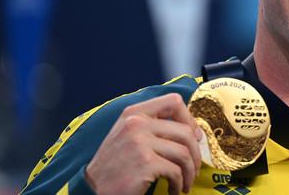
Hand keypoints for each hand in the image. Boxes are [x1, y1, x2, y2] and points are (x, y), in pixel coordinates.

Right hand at [85, 93, 202, 194]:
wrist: (92, 188)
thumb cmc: (115, 164)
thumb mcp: (128, 135)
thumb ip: (153, 126)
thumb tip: (192, 130)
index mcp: (134, 112)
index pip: (173, 101)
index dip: (189, 119)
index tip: (194, 136)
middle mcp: (136, 123)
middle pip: (185, 132)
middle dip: (195, 153)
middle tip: (194, 168)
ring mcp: (140, 142)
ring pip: (184, 153)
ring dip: (189, 172)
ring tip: (185, 182)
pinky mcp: (145, 163)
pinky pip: (175, 171)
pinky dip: (179, 183)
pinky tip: (173, 189)